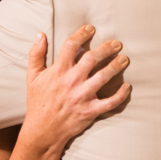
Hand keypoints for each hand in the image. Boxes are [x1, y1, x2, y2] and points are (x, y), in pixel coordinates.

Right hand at [19, 26, 131, 153]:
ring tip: (124, 59)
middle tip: (117, 43)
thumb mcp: (32, 77)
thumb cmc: (38, 102)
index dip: (82, 34)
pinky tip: (128, 87)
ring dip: (116, 66)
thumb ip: (36, 55)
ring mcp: (81, 97)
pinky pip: (110, 102)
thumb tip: (41, 35)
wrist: (42, 131)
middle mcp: (71, 82)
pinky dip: (121, 95)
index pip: (71, 45)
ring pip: (103, 77)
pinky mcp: (90, 111)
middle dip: (106, 48)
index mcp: (58, 71)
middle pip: (92, 58)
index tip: (91, 28)